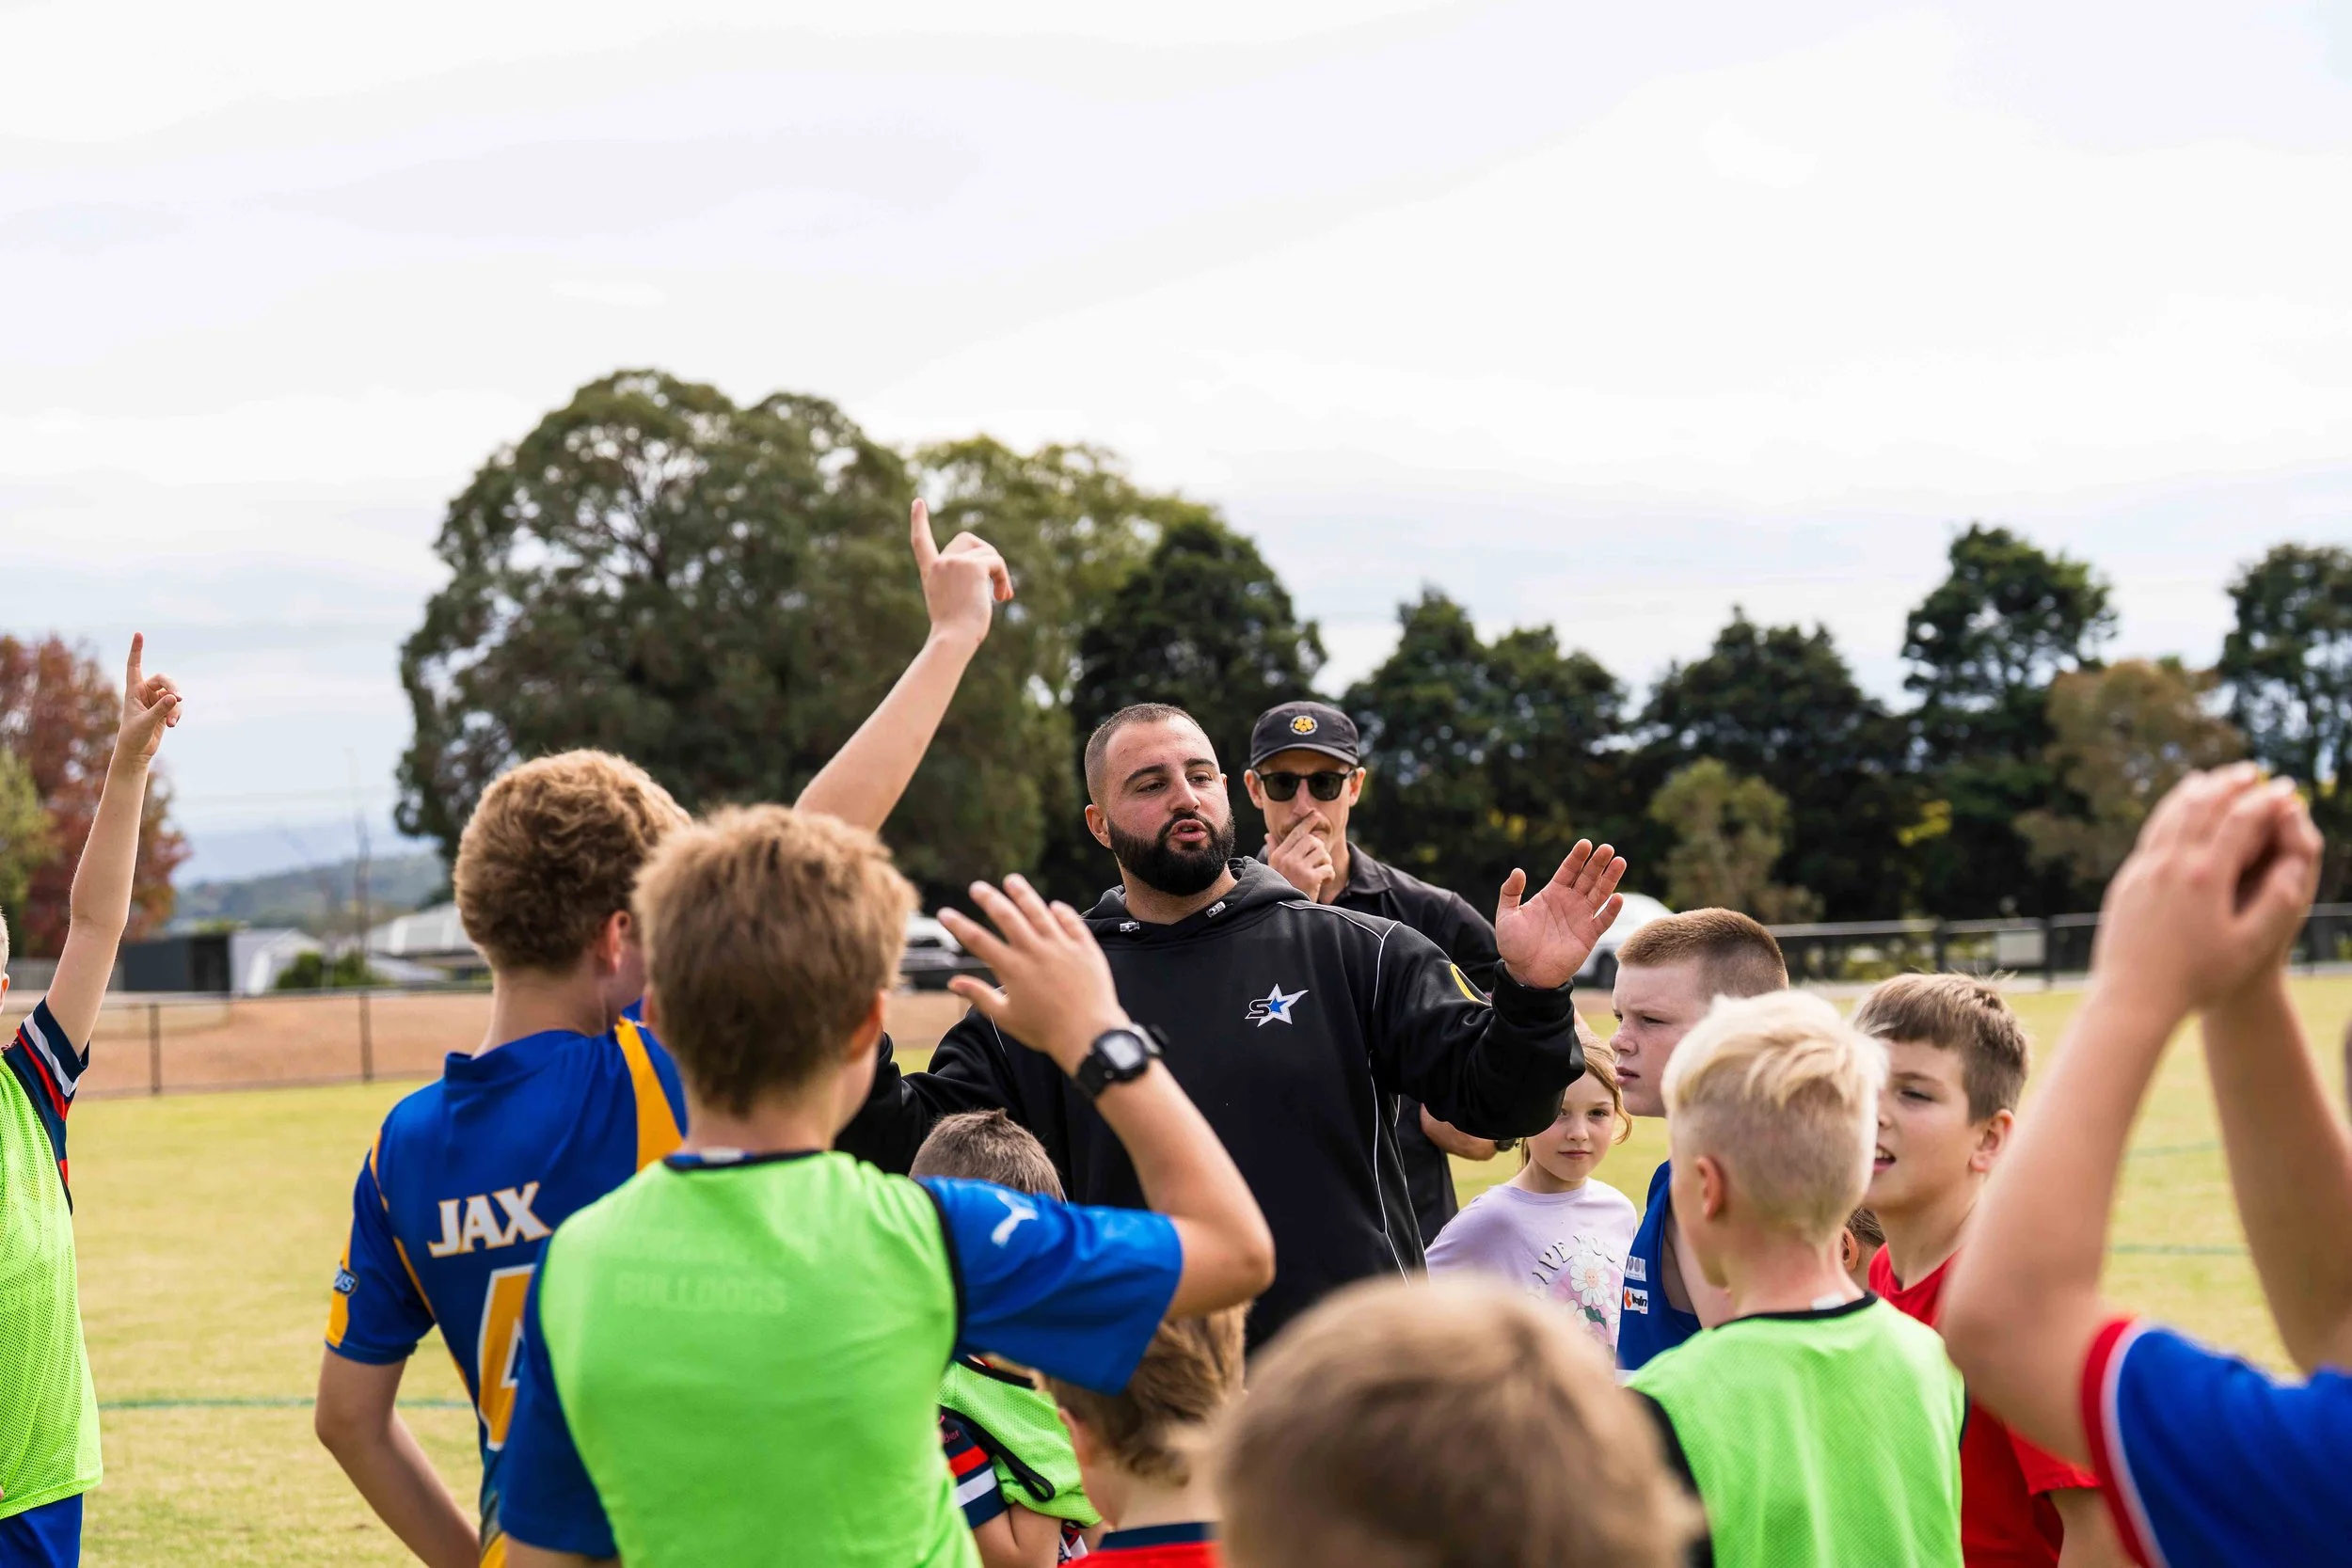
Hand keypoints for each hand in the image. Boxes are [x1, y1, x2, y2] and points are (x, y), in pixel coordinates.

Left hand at [111, 633, 181, 769]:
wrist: (136, 752)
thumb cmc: (133, 736)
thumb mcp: (146, 723)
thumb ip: (160, 710)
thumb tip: (175, 697)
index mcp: (133, 690)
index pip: (134, 666)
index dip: (136, 650)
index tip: (139, 634)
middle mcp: (144, 692)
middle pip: (164, 680)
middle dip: (173, 688)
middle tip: (179, 699)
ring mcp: (155, 700)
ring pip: (173, 694)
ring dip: (176, 707)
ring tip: (172, 723)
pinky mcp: (164, 710)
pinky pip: (176, 706)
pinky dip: (177, 714)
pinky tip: (173, 725)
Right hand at [911, 499, 1012, 651]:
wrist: (954, 639)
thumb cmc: (956, 632)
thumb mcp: (955, 604)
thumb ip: (963, 583)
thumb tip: (991, 569)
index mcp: (931, 573)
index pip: (921, 542)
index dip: (919, 521)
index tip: (918, 502)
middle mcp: (940, 563)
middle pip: (968, 538)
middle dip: (986, 555)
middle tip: (996, 586)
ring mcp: (954, 561)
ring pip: (988, 552)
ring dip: (1000, 573)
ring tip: (1001, 597)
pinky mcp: (972, 565)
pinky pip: (996, 561)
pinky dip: (1004, 578)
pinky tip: (1002, 597)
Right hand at [940, 874, 1130, 1074]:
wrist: (1089, 1035)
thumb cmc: (1045, 1031)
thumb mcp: (1006, 1017)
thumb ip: (980, 996)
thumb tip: (953, 983)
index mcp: (1013, 969)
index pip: (978, 940)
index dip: (959, 925)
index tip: (944, 913)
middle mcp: (1035, 952)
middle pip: (1007, 917)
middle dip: (989, 899)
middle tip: (977, 887)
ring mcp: (1062, 947)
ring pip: (1039, 911)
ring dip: (1023, 894)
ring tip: (1012, 881)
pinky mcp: (1085, 948)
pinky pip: (1072, 922)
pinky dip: (1062, 912)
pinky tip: (1054, 905)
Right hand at [1266, 816, 1335, 899]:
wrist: (1283, 911)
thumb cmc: (1281, 888)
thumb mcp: (1274, 869)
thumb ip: (1274, 850)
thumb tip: (1268, 835)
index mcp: (1279, 855)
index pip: (1296, 833)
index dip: (1307, 823)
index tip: (1315, 814)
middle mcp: (1287, 859)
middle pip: (1312, 840)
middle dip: (1320, 849)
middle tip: (1320, 861)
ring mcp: (1299, 868)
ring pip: (1322, 853)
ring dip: (1326, 863)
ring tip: (1321, 873)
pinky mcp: (1311, 878)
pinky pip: (1328, 868)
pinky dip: (1329, 875)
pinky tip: (1324, 882)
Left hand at [1493, 839, 1625, 989]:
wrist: (1524, 973)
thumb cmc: (1513, 944)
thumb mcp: (1506, 915)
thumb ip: (1510, 892)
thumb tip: (1518, 871)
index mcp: (1552, 894)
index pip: (1568, 870)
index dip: (1577, 857)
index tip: (1585, 843)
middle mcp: (1569, 902)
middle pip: (1587, 878)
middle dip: (1597, 863)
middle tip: (1607, 848)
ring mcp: (1581, 918)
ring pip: (1599, 894)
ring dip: (1610, 879)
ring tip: (1620, 862)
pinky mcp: (1588, 936)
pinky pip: (1603, 921)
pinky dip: (1611, 910)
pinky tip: (1618, 897)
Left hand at [2093, 765, 2320, 1017]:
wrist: (2132, 998)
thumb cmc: (2198, 978)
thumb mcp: (2250, 946)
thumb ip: (2276, 901)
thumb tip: (2292, 863)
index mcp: (2204, 877)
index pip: (2240, 821)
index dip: (2267, 801)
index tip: (2285, 789)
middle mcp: (2169, 865)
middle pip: (2202, 807)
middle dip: (2230, 785)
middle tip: (2252, 771)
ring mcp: (2143, 871)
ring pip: (2170, 815)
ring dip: (2195, 792)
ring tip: (2214, 779)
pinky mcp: (2125, 882)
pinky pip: (2150, 834)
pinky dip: (2168, 813)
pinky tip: (2175, 814)